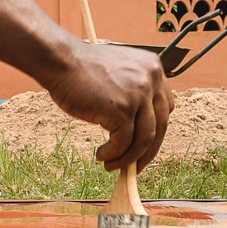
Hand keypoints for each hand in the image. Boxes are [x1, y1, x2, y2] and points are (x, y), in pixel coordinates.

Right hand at [44, 41, 172, 172]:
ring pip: (144, 139)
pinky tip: (101, 155)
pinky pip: (124, 142)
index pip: (165, 107)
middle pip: (160, 125)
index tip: (145, 144)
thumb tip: (138, 130)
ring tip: (113, 165)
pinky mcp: (123, 110)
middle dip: (148, 151)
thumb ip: (134, 90)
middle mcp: (151, 78)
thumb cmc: (81, 68)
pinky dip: (114, 154)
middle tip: (136, 166)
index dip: (157, 129)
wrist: (60, 60)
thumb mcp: (118, 72)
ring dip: (129, 158)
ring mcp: (138, 94)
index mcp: (153, 67)